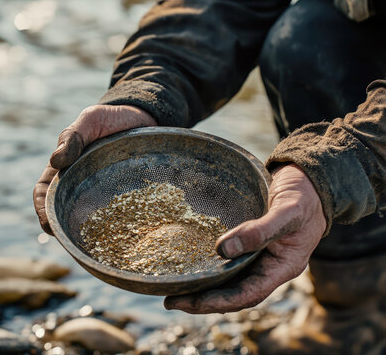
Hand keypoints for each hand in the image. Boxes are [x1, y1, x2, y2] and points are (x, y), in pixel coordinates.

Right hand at [33, 104, 156, 233]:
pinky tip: (122, 239)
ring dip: (88, 234)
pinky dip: (115, 229)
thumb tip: (54, 161)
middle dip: (63, 229)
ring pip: (88, 220)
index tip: (47, 224)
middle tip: (70, 243)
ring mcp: (101, 194)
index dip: (42, 210)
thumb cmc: (110, 119)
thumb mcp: (90, 120)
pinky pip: (116, 217)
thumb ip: (73, 137)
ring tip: (94, 248)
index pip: (44, 193)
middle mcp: (79, 185)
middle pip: (63, 212)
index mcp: (63, 169)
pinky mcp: (124, 198)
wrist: (143, 117)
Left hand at [164, 164, 326, 313]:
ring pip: (229, 279)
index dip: (219, 301)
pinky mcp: (249, 244)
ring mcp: (259, 257)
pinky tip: (190, 263)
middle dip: (203, 300)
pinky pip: (227, 260)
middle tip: (172, 301)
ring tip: (175, 289)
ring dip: (204, 286)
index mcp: (283, 267)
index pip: (248, 294)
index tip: (190, 301)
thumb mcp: (289, 211)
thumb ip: (261, 230)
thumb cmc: (305, 195)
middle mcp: (269, 267)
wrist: (309, 181)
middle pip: (234, 293)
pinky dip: (209, 266)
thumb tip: (223, 249)